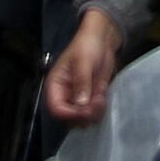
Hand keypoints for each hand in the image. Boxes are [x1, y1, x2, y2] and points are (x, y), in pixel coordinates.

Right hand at [44, 9, 127, 129]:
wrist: (103, 40)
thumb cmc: (87, 46)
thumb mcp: (83, 61)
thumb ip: (81, 82)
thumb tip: (81, 104)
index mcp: (56, 86)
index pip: (56, 109)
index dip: (69, 114)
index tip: (85, 110)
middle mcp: (65, 96)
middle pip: (69, 119)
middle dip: (84, 115)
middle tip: (96, 103)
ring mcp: (78, 100)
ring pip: (83, 119)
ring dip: (94, 113)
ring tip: (101, 98)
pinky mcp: (90, 100)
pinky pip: (94, 114)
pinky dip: (100, 110)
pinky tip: (103, 96)